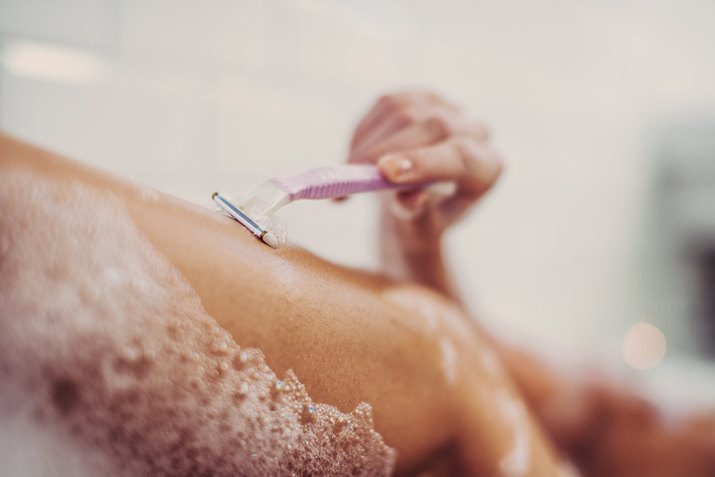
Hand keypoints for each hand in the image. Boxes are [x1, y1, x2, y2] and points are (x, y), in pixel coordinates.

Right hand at [348, 91, 502, 251]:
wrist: (420, 204)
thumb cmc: (423, 221)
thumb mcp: (420, 229)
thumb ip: (416, 214)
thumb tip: (408, 197)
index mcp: (486, 169)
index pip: (460, 158)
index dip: (423, 161)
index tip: (385, 172)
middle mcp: (476, 132)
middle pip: (433, 127)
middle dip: (384, 150)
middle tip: (349, 178)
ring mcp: (450, 108)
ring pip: (404, 111)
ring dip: (367, 144)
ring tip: (347, 176)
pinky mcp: (422, 97)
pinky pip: (387, 104)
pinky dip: (363, 132)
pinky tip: (354, 158)